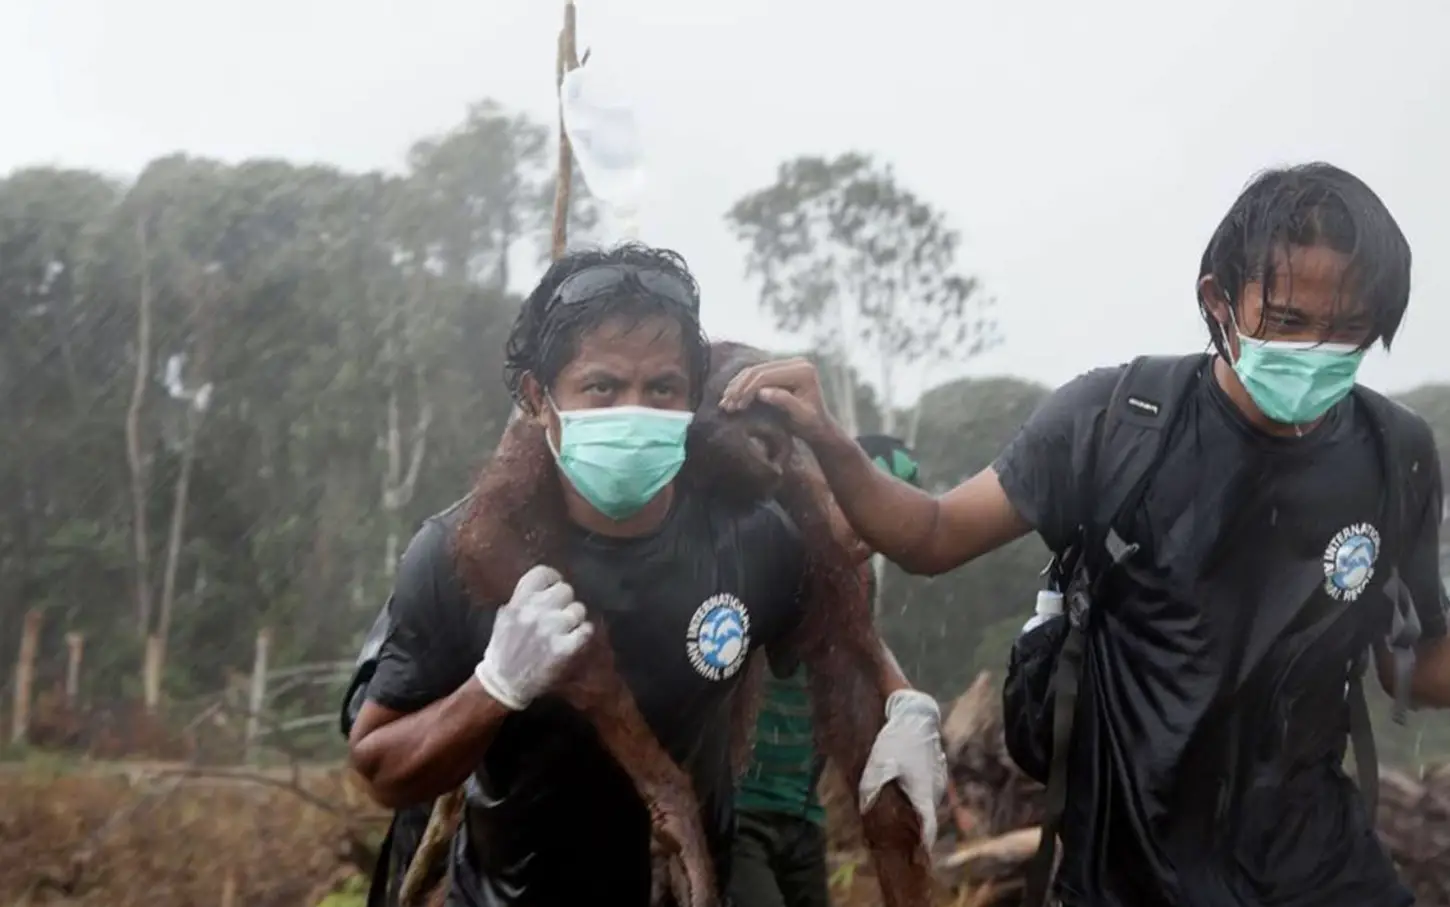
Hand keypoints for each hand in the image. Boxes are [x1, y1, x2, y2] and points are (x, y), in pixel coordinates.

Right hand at [475, 565, 593, 710]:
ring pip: (578, 609)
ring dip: (575, 620)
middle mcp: (534, 612)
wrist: (504, 684)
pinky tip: (575, 640)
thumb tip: (544, 586)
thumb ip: (522, 600)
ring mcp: (550, 630)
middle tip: (560, 615)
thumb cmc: (504, 649)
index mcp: (518, 602)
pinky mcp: (564, 649)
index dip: (553, 579)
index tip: (554, 587)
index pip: (542, 574)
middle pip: (565, 590)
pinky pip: (586, 630)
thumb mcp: (506, 618)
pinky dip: (583, 634)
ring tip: (566, 630)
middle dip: (565, 602)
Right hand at [719, 357, 835, 446]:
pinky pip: (756, 374)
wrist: (817, 428)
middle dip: (740, 388)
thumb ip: (784, 402)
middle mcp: (797, 362)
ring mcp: (788, 364)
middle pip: (759, 370)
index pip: (767, 375)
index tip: (735, 406)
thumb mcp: (800, 416)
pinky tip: (731, 397)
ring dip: (737, 387)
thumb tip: (761, 393)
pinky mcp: (781, 370)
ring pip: (754, 370)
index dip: (748, 389)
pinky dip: (742, 385)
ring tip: (724, 404)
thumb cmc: (810, 425)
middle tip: (725, 406)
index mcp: (803, 371)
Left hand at [859, 689, 948, 853]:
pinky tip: (905, 788)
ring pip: (927, 801)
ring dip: (917, 811)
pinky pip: (927, 788)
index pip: (928, 830)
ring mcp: (937, 778)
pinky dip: (917, 794)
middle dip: (917, 830)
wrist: (916, 713)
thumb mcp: (880, 763)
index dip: (924, 847)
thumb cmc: (899, 740)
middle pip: (927, 817)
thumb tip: (863, 808)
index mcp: (924, 794)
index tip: (920, 860)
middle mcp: (934, 790)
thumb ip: (871, 787)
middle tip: (903, 843)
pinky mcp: (935, 768)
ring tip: (901, 819)